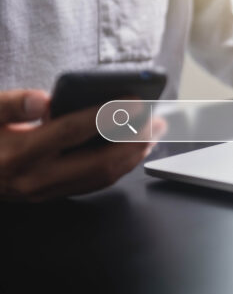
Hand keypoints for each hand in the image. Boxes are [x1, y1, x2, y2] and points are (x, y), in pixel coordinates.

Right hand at [0, 89, 160, 201]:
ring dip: (134, 155)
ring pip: (103, 177)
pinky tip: (135, 150)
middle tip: (157, 120)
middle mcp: (38, 177)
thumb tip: (42, 99)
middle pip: (100, 161)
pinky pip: (96, 183)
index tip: (134, 100)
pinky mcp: (54, 195)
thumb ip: (11, 104)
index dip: (107, 115)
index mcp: (21, 152)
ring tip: (154, 133)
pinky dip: (121, 165)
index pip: (73, 131)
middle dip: (135, 140)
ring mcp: (48, 191)